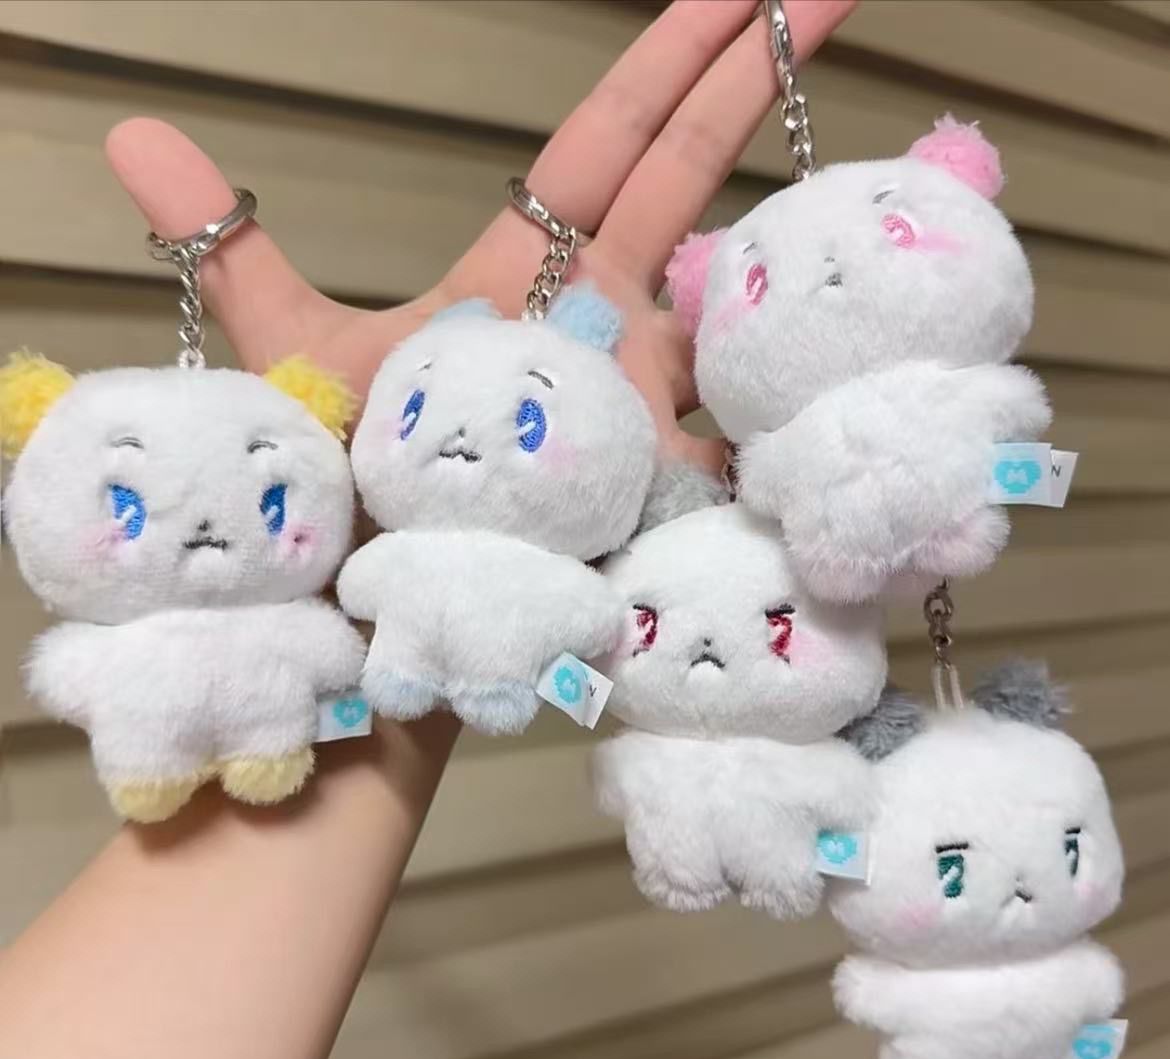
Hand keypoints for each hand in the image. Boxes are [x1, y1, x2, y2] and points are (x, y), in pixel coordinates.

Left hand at [107, 0, 853, 473]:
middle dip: (755, 79)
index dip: (671, 58)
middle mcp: (602, 325)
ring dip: (800, 239)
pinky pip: (745, 432)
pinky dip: (791, 403)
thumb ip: (232, 245)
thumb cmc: (352, 486)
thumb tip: (128, 135)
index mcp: (530, 275)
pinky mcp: (671, 481)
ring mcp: (645, 400)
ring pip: (736, 302)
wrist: (383, 611)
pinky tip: (862, 341)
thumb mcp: (298, 351)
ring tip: (872, 171)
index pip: (611, 141)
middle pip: (690, 181)